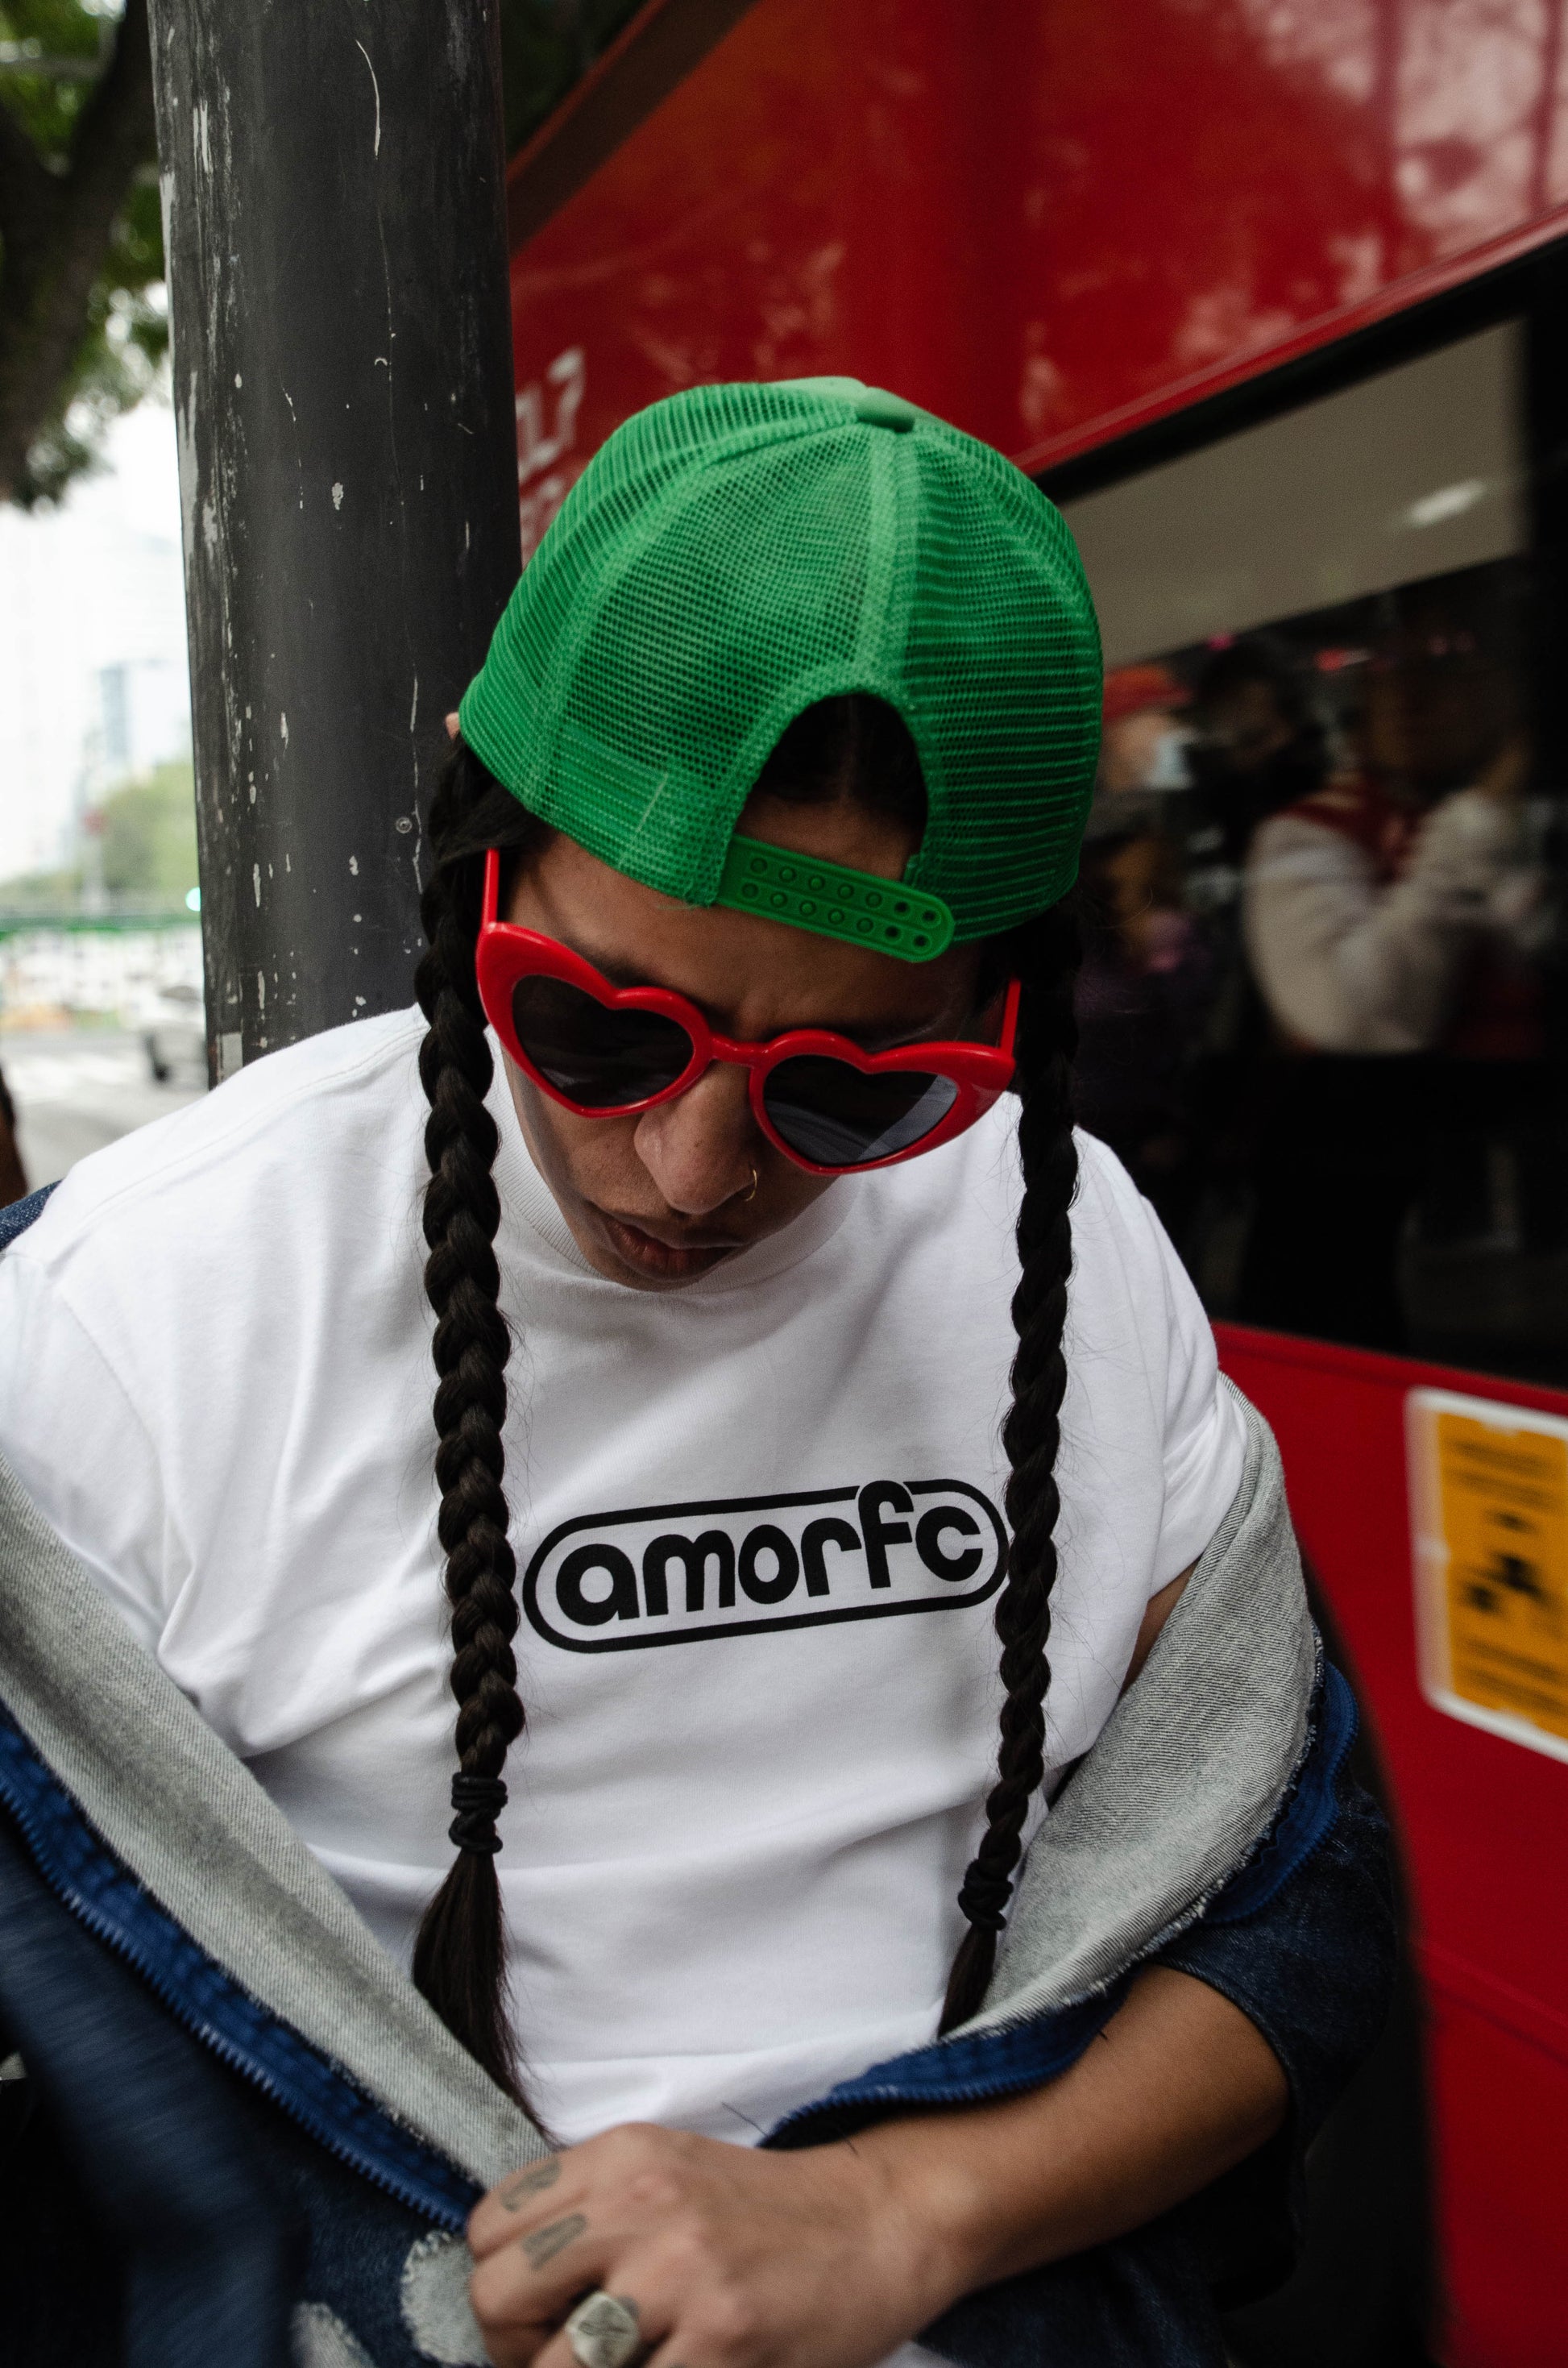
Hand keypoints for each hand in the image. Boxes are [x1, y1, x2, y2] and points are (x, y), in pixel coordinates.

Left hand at [466, 2122, 959, 2367]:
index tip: (536, 2318)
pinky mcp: (725, 2341)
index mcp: (621, 2156)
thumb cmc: (766, 2214)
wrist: (880, 2222)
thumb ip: (590, 2210)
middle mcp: (641, 2202)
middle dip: (511, 2351)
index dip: (499, 2289)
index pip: (487, 2228)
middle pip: (496, 2297)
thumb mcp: (669, 2170)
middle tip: (560, 2363)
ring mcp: (683, 2274)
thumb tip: (507, 2290)